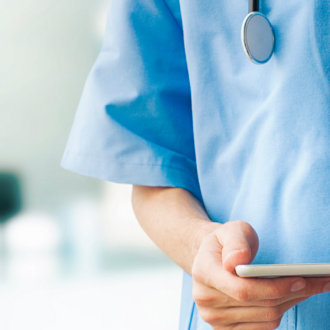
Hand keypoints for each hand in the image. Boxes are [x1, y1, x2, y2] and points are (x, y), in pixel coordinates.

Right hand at [192, 220, 329, 329]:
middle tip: (320, 281)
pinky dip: (281, 312)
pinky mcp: (225, 329)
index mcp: (203, 272)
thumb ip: (236, 242)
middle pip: (258, 305)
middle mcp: (205, 299)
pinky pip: (262, 327)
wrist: (212, 258)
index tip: (301, 279)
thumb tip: (237, 261)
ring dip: (291, 303)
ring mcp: (214, 318)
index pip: (243, 290)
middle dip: (293, 293)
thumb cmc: (225, 242)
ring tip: (309, 287)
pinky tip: (290, 297)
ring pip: (265, 318)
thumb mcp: (231, 230)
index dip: (274, 288)